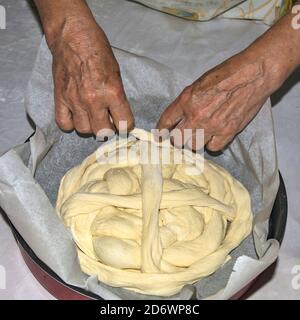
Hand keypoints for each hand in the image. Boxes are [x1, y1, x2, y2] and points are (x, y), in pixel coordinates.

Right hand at [50, 18, 133, 136]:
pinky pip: (64, 123)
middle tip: (108, 120)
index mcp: (112, 92)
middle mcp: (93, 100)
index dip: (126, 125)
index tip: (123, 122)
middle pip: (103, 132)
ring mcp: (75, 100)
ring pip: (84, 130)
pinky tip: (76, 116)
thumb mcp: (117, 74)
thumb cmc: (98, 51)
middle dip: (108, 129)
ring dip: (90, 126)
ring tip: (92, 116)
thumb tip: (118, 116)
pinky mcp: (60, 98)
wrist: (72, 36)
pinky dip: (71, 124)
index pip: (124, 123)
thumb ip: (118, 97)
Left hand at [156, 50, 284, 150]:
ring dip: (194, 141)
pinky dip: (212, 144)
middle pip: (178, 139)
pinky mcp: (228, 132)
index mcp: (186, 100)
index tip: (159, 136)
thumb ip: (187, 101)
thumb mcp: (198, 83)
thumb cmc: (226, 74)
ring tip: (199, 134)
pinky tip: (214, 136)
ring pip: (193, 146)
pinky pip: (213, 147)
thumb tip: (179, 117)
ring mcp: (212, 126)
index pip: (166, 121)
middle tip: (183, 134)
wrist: (253, 75)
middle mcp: (197, 116)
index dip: (160, 131)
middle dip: (178, 138)